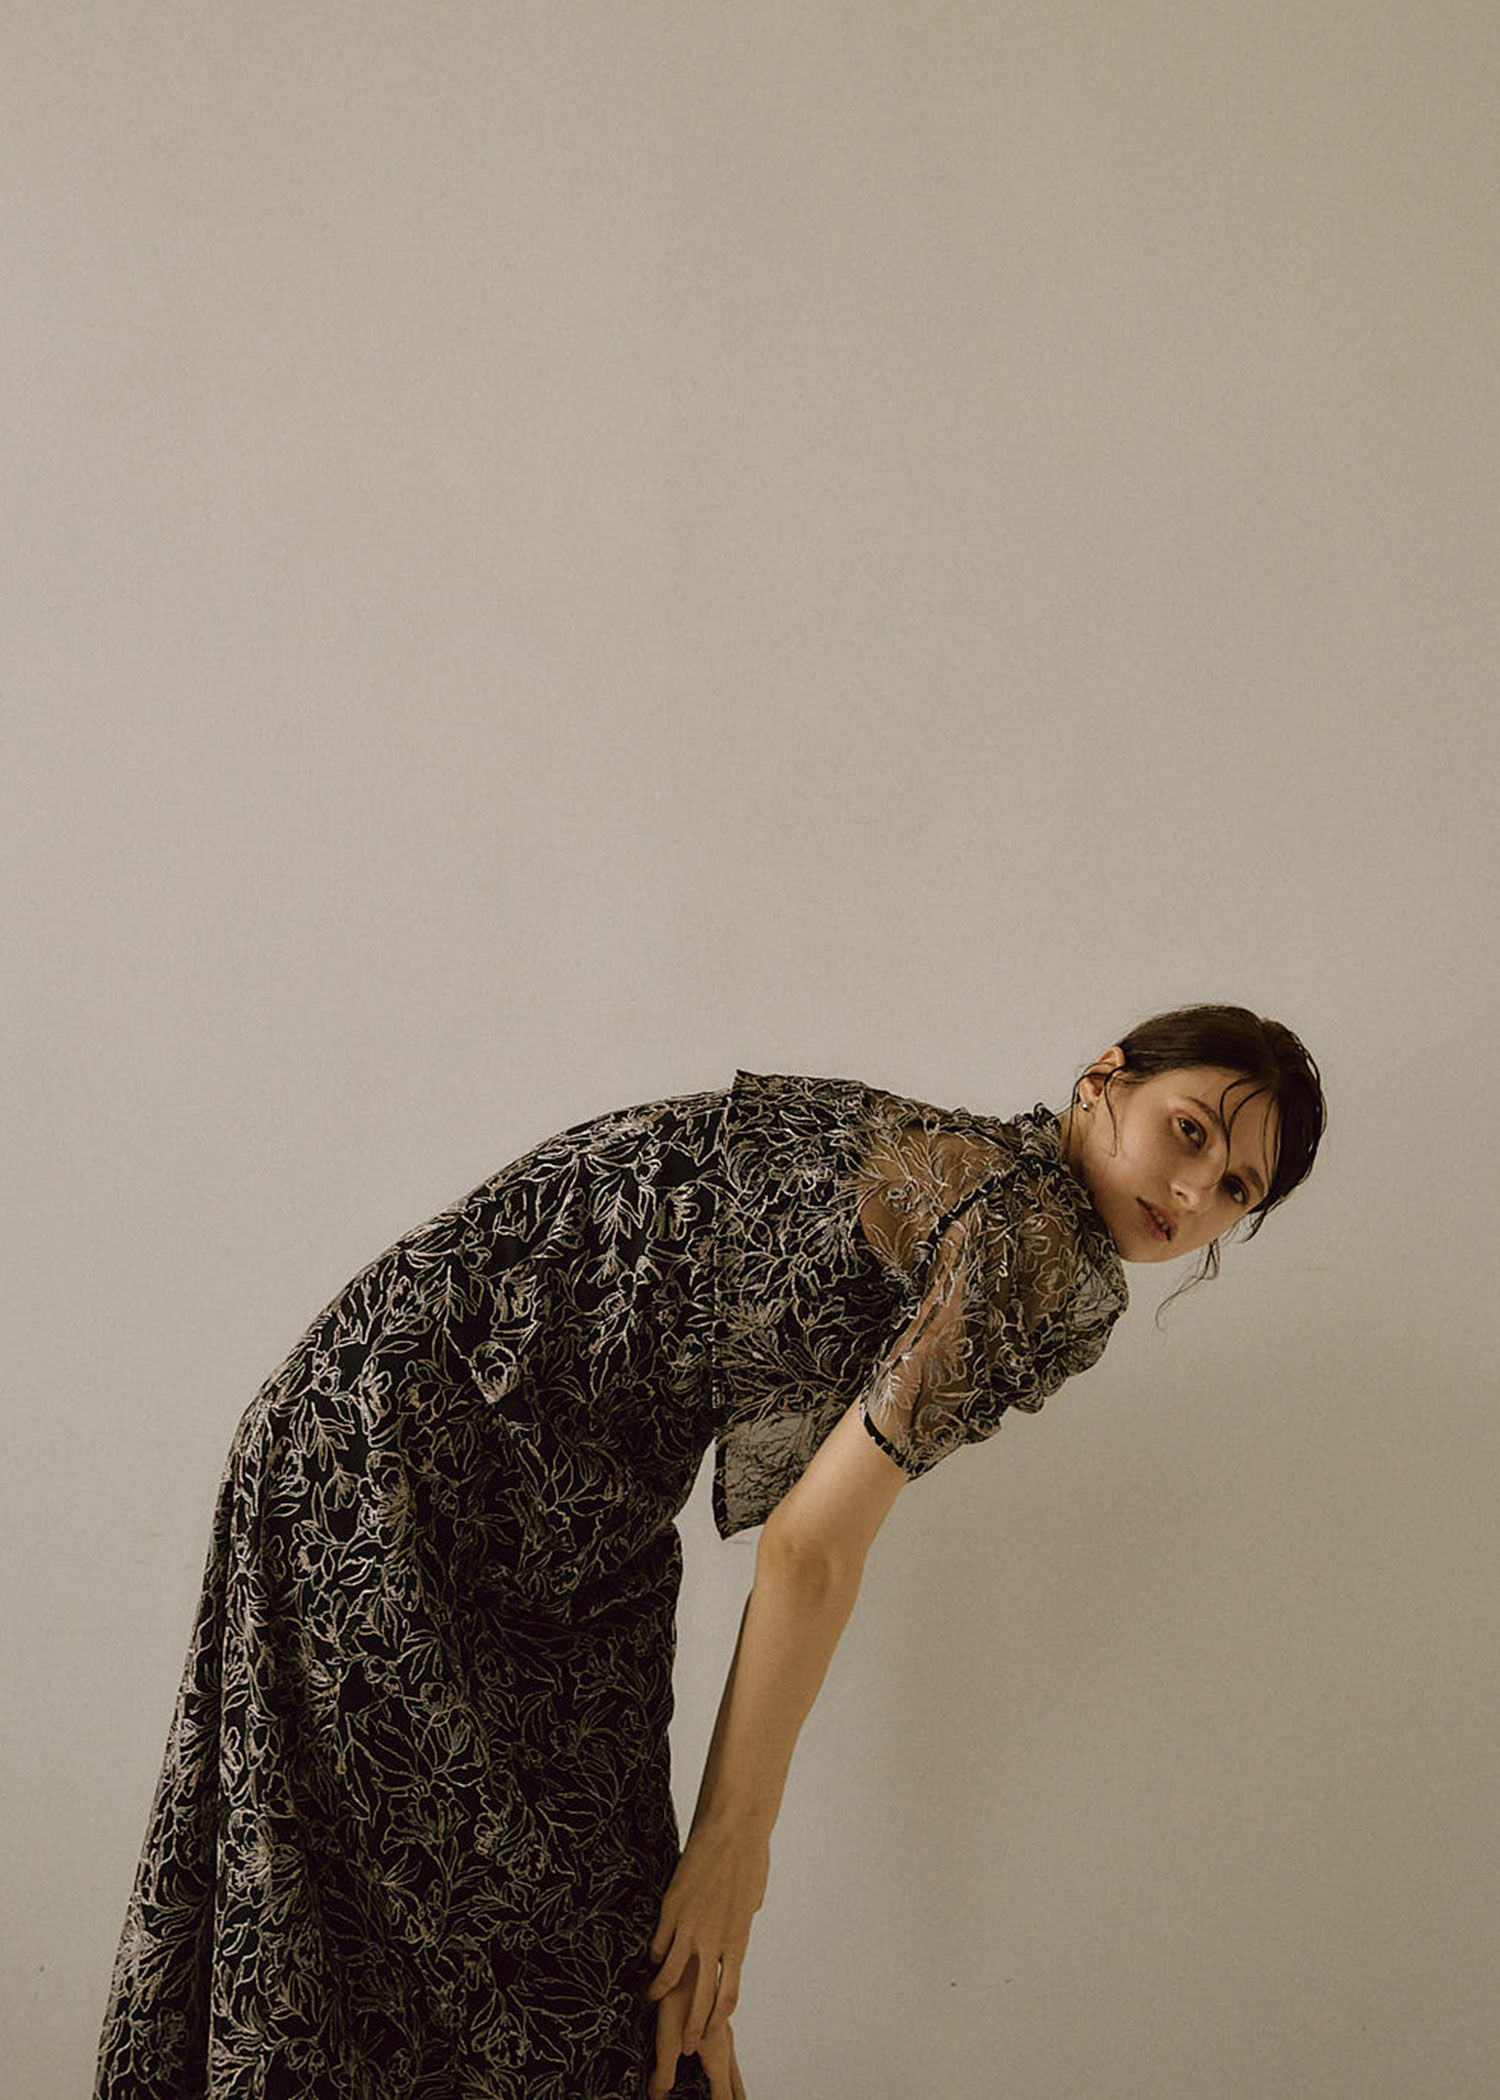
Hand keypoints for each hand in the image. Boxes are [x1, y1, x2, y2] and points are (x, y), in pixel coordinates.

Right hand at [644, 1823, 767, 2091]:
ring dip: (661, 1991)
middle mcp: (714, 1940)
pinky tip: (651, 1960)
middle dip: (691, 2025)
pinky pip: (659, 1942)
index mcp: (738, 1939)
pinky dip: (655, 1955)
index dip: (717, 2017)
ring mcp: (689, 1926)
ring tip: (652, 1998)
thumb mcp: (752, 1899)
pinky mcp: (671, 1909)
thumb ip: (742, 1920)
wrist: (733, 1832)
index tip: (710, 2032)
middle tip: (684, 2046)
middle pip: (701, 1995)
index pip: (729, 1992)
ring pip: (671, 1973)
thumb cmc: (749, 1860)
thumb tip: (741, 1922)